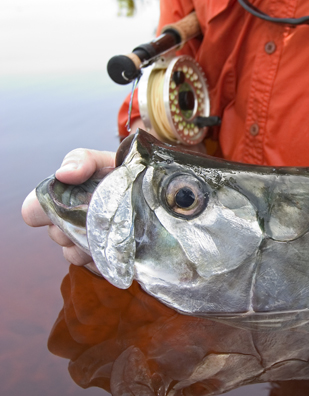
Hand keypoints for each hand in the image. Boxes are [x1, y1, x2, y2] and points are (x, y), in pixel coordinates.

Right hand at [22, 149, 115, 264]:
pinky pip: (96, 268)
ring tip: (114, 228)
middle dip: (75, 226)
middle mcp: (67, 224)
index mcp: (59, 199)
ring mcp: (84, 245)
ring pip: (73, 255)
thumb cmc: (121, 173)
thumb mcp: (103, 160)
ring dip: (92, 244)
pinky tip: (121, 245)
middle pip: (56, 236)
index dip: (43, 211)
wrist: (153, 191)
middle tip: (99, 215)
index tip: (67, 202)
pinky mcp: (104, 261)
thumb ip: (81, 160)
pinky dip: (108, 258)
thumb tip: (64, 174)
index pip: (32, 212)